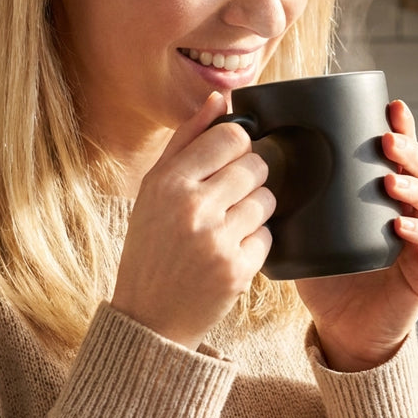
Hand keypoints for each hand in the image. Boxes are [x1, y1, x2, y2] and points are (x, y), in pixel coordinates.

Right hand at [111, 92, 274, 349]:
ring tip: (227, 225)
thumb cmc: (151, 246)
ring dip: (254, 209)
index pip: (232, 136)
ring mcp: (218, 241)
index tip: (230, 159)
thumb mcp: (153, 189)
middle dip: (249, 177)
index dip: (238, 145)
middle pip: (256, 164)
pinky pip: (269, 235)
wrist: (149, 318)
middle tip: (228, 196)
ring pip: (267, 199)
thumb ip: (186, 140)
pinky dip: (254, 241)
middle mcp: (194, 208)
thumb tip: (220, 98)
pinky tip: (229, 251)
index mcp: (169, 182)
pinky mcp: (238, 270)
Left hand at [295, 99, 417, 371]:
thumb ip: (291, 198)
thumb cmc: (324, 271)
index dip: (400, 127)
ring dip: (414, 185)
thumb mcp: (305, 227)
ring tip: (389, 179)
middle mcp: (408, 208)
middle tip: (386, 139)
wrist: (342, 327)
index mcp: (382, 193)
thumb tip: (252, 161)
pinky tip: (400, 223)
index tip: (390, 106)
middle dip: (409, 148)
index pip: (398, 152)